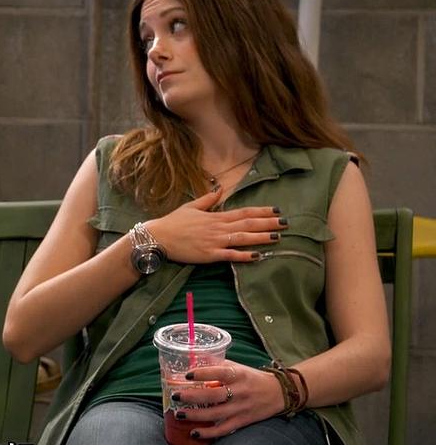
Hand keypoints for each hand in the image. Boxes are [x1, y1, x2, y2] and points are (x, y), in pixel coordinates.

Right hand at [145, 190, 287, 263]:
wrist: (158, 237)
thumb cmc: (173, 222)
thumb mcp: (190, 207)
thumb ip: (207, 199)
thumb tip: (219, 189)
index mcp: (215, 216)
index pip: (243, 212)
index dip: (261, 211)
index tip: (277, 210)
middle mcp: (218, 228)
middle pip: (247, 224)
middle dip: (268, 223)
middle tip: (286, 223)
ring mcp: (214, 241)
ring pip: (243, 238)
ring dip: (261, 238)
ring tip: (278, 237)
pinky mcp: (209, 254)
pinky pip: (230, 255)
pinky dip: (244, 255)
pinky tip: (257, 256)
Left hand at [169, 361, 284, 438]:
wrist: (280, 393)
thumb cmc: (253, 378)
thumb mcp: (238, 367)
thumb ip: (217, 365)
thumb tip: (192, 360)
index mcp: (238, 374)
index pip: (219, 372)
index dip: (202, 373)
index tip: (187, 375)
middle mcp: (240, 391)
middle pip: (213, 395)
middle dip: (192, 396)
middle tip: (175, 395)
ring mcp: (242, 408)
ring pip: (216, 414)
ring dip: (195, 416)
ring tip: (179, 414)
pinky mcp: (243, 421)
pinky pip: (224, 429)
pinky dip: (209, 433)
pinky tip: (194, 432)